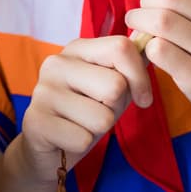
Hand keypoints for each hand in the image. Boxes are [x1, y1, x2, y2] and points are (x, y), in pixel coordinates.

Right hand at [16, 36, 152, 181]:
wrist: (48, 146)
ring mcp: (43, 91)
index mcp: (76, 49)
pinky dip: (82, 144)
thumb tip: (155, 45)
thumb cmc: (85, 112)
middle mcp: (56, 63)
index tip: (143, 97)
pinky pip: (83, 139)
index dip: (140, 76)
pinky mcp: (36, 121)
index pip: (121, 47)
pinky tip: (68, 137)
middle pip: (115, 85)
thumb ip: (130, 67)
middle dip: (115, 107)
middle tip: (98, 111)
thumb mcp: (111, 87)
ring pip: (101, 117)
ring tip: (81, 124)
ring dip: (98, 128)